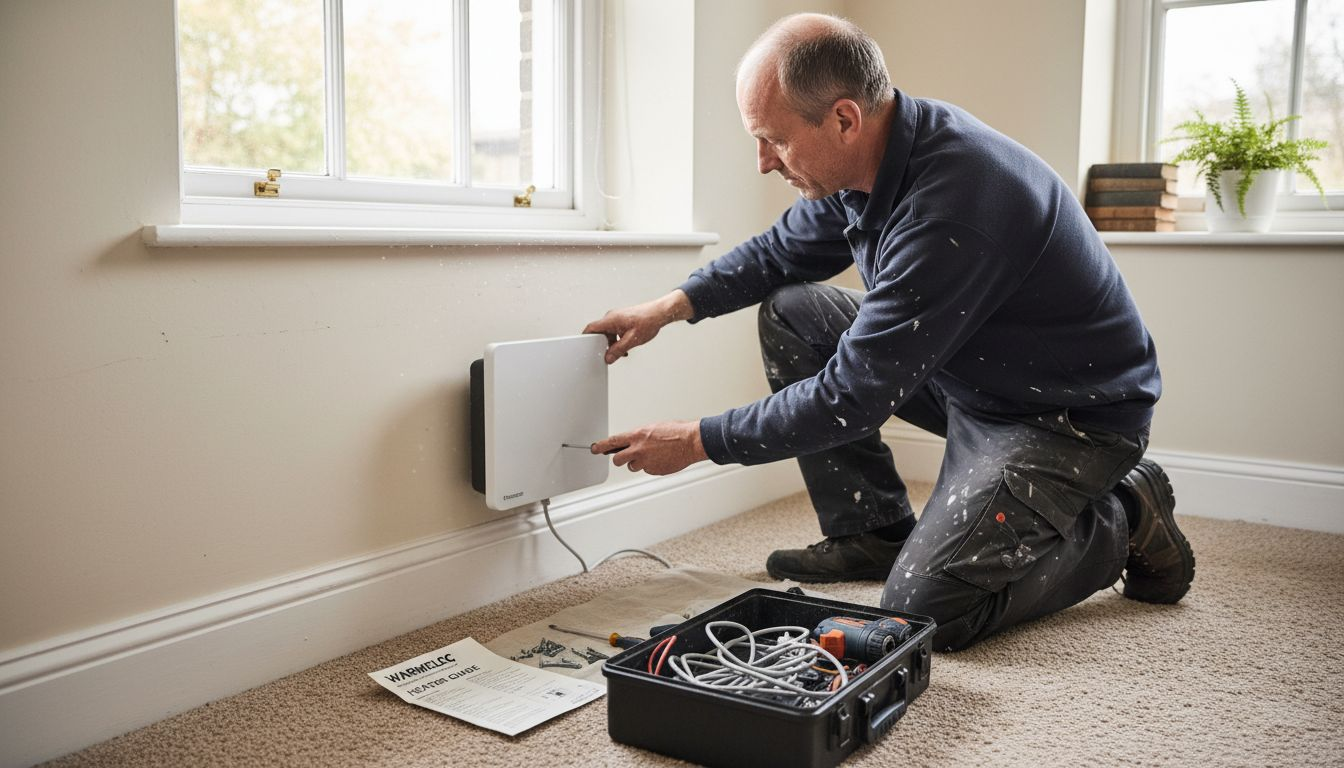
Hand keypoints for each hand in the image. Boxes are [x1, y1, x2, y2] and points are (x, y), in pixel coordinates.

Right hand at [582, 290, 693, 364]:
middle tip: (608, 354)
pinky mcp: (622, 319)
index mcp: (610, 320)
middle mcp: (611, 317)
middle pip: (600, 333)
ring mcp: (617, 317)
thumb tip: (608, 358)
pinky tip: (626, 345)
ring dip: (612, 343)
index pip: (591, 328)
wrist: (659, 313)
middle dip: (603, 344)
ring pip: (608, 333)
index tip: (583, 346)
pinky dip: (618, 339)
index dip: (585, 338)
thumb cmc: (648, 321)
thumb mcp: (632, 340)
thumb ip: (618, 350)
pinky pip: (615, 330)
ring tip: (622, 350)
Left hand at [592, 420, 706, 474]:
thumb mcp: (653, 428)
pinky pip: (647, 470)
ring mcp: (646, 462)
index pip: (613, 442)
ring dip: (638, 463)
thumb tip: (633, 441)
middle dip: (620, 459)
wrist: (690, 442)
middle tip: (625, 457)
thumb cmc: (676, 432)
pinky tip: (661, 459)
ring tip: (652, 455)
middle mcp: (639, 450)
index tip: (595, 449)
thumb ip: (640, 436)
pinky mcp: (654, 470)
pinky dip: (651, 466)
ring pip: (633, 466)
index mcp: (637, 436)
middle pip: (618, 460)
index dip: (601, 446)